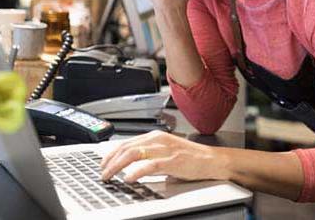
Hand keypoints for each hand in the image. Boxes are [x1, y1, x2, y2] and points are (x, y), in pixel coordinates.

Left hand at [100, 131, 227, 182]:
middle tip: (103, 173)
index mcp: (155, 136)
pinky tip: (129, 178)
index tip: (103, 164)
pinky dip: (137, 172)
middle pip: (126, 148)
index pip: (126, 142)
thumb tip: (128, 163)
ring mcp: (165, 149)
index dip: (111, 154)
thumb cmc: (191, 158)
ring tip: (110, 176)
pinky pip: (150, 165)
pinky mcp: (172, 161)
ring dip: (117, 166)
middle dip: (110, 162)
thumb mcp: (166, 151)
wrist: (212, 160)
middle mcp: (158, 139)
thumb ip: (149, 153)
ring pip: (134, 154)